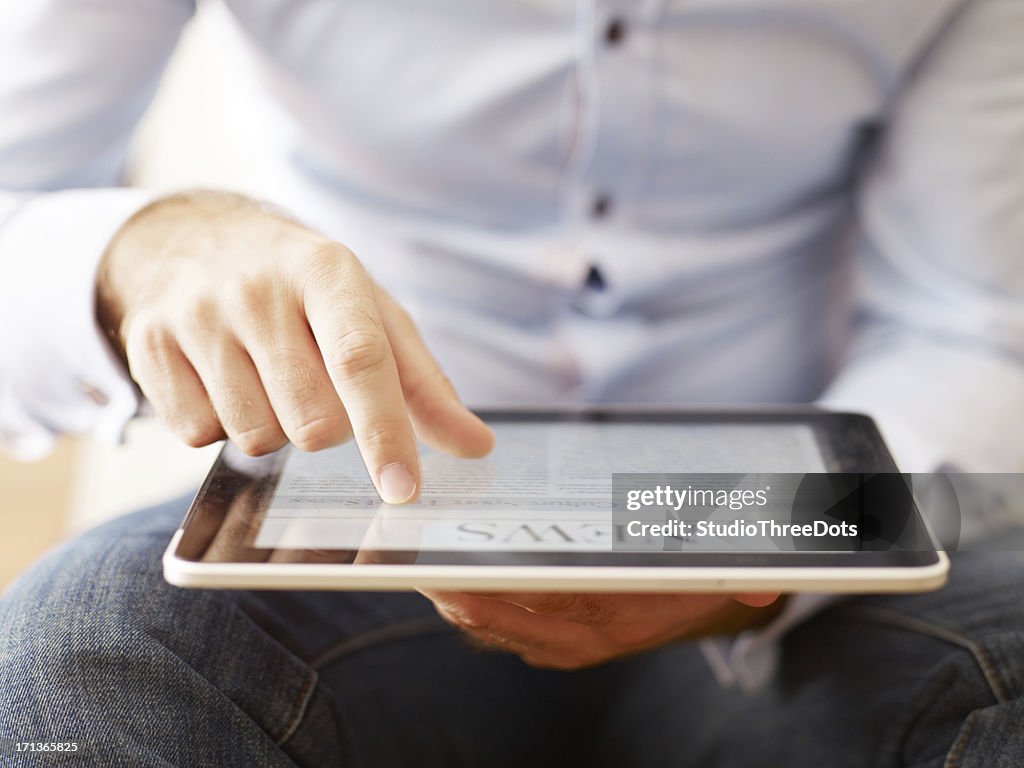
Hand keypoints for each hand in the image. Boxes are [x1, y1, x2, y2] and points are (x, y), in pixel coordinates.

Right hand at [96, 191, 493, 501]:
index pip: (361, 362)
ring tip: (269, 379)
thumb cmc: (306, 291)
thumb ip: (426, 385)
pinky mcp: (147, 345)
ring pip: (255, 436)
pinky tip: (225, 382)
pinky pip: (197, 434)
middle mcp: (258, 290)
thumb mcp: (372, 315)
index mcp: (328, 272)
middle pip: (311, 421)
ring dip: (275, 428)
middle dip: (327, 429)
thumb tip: (478, 446)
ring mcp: (196, 315)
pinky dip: (221, 426)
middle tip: (316, 388)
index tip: (404, 490)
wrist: (196, 239)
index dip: (385, 433)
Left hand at [422, 590, 784, 668]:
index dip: (495, 585)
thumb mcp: (709, 570)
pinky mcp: (548, 645)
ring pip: (489, 626)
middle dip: (453, 590)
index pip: (543, 600)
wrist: (692, 609)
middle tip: (414, 556)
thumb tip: (766, 585)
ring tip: (417, 560)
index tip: (453, 563)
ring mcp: (559, 646)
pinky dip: (469, 606)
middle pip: (499, 617)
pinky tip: (447, 576)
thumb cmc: (687, 578)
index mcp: (611, 616)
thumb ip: (735, 574)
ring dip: (453, 597)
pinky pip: (495, 630)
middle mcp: (579, 639)